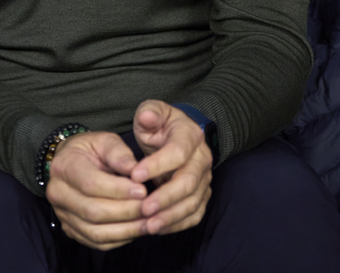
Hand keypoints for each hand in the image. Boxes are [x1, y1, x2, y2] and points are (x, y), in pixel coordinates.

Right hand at [46, 131, 148, 250]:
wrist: (71, 161)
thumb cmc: (91, 150)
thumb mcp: (104, 141)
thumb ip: (119, 154)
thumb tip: (136, 171)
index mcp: (64, 166)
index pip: (91, 183)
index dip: (118, 190)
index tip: (143, 191)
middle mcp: (58, 193)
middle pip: (93, 211)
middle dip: (126, 212)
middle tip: (150, 208)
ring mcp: (63, 215)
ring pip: (95, 232)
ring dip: (125, 230)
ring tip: (149, 222)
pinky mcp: (71, 230)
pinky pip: (96, 242)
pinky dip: (119, 239)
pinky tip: (136, 230)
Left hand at [130, 100, 212, 235]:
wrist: (175, 136)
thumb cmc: (160, 124)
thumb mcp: (152, 111)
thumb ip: (149, 112)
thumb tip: (147, 116)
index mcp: (190, 135)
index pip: (178, 152)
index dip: (157, 165)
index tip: (135, 175)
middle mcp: (202, 158)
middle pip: (189, 182)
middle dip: (165, 197)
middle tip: (143, 208)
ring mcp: (205, 179)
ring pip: (193, 202)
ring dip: (171, 216)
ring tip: (149, 225)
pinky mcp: (202, 195)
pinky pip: (194, 215)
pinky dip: (177, 224)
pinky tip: (158, 228)